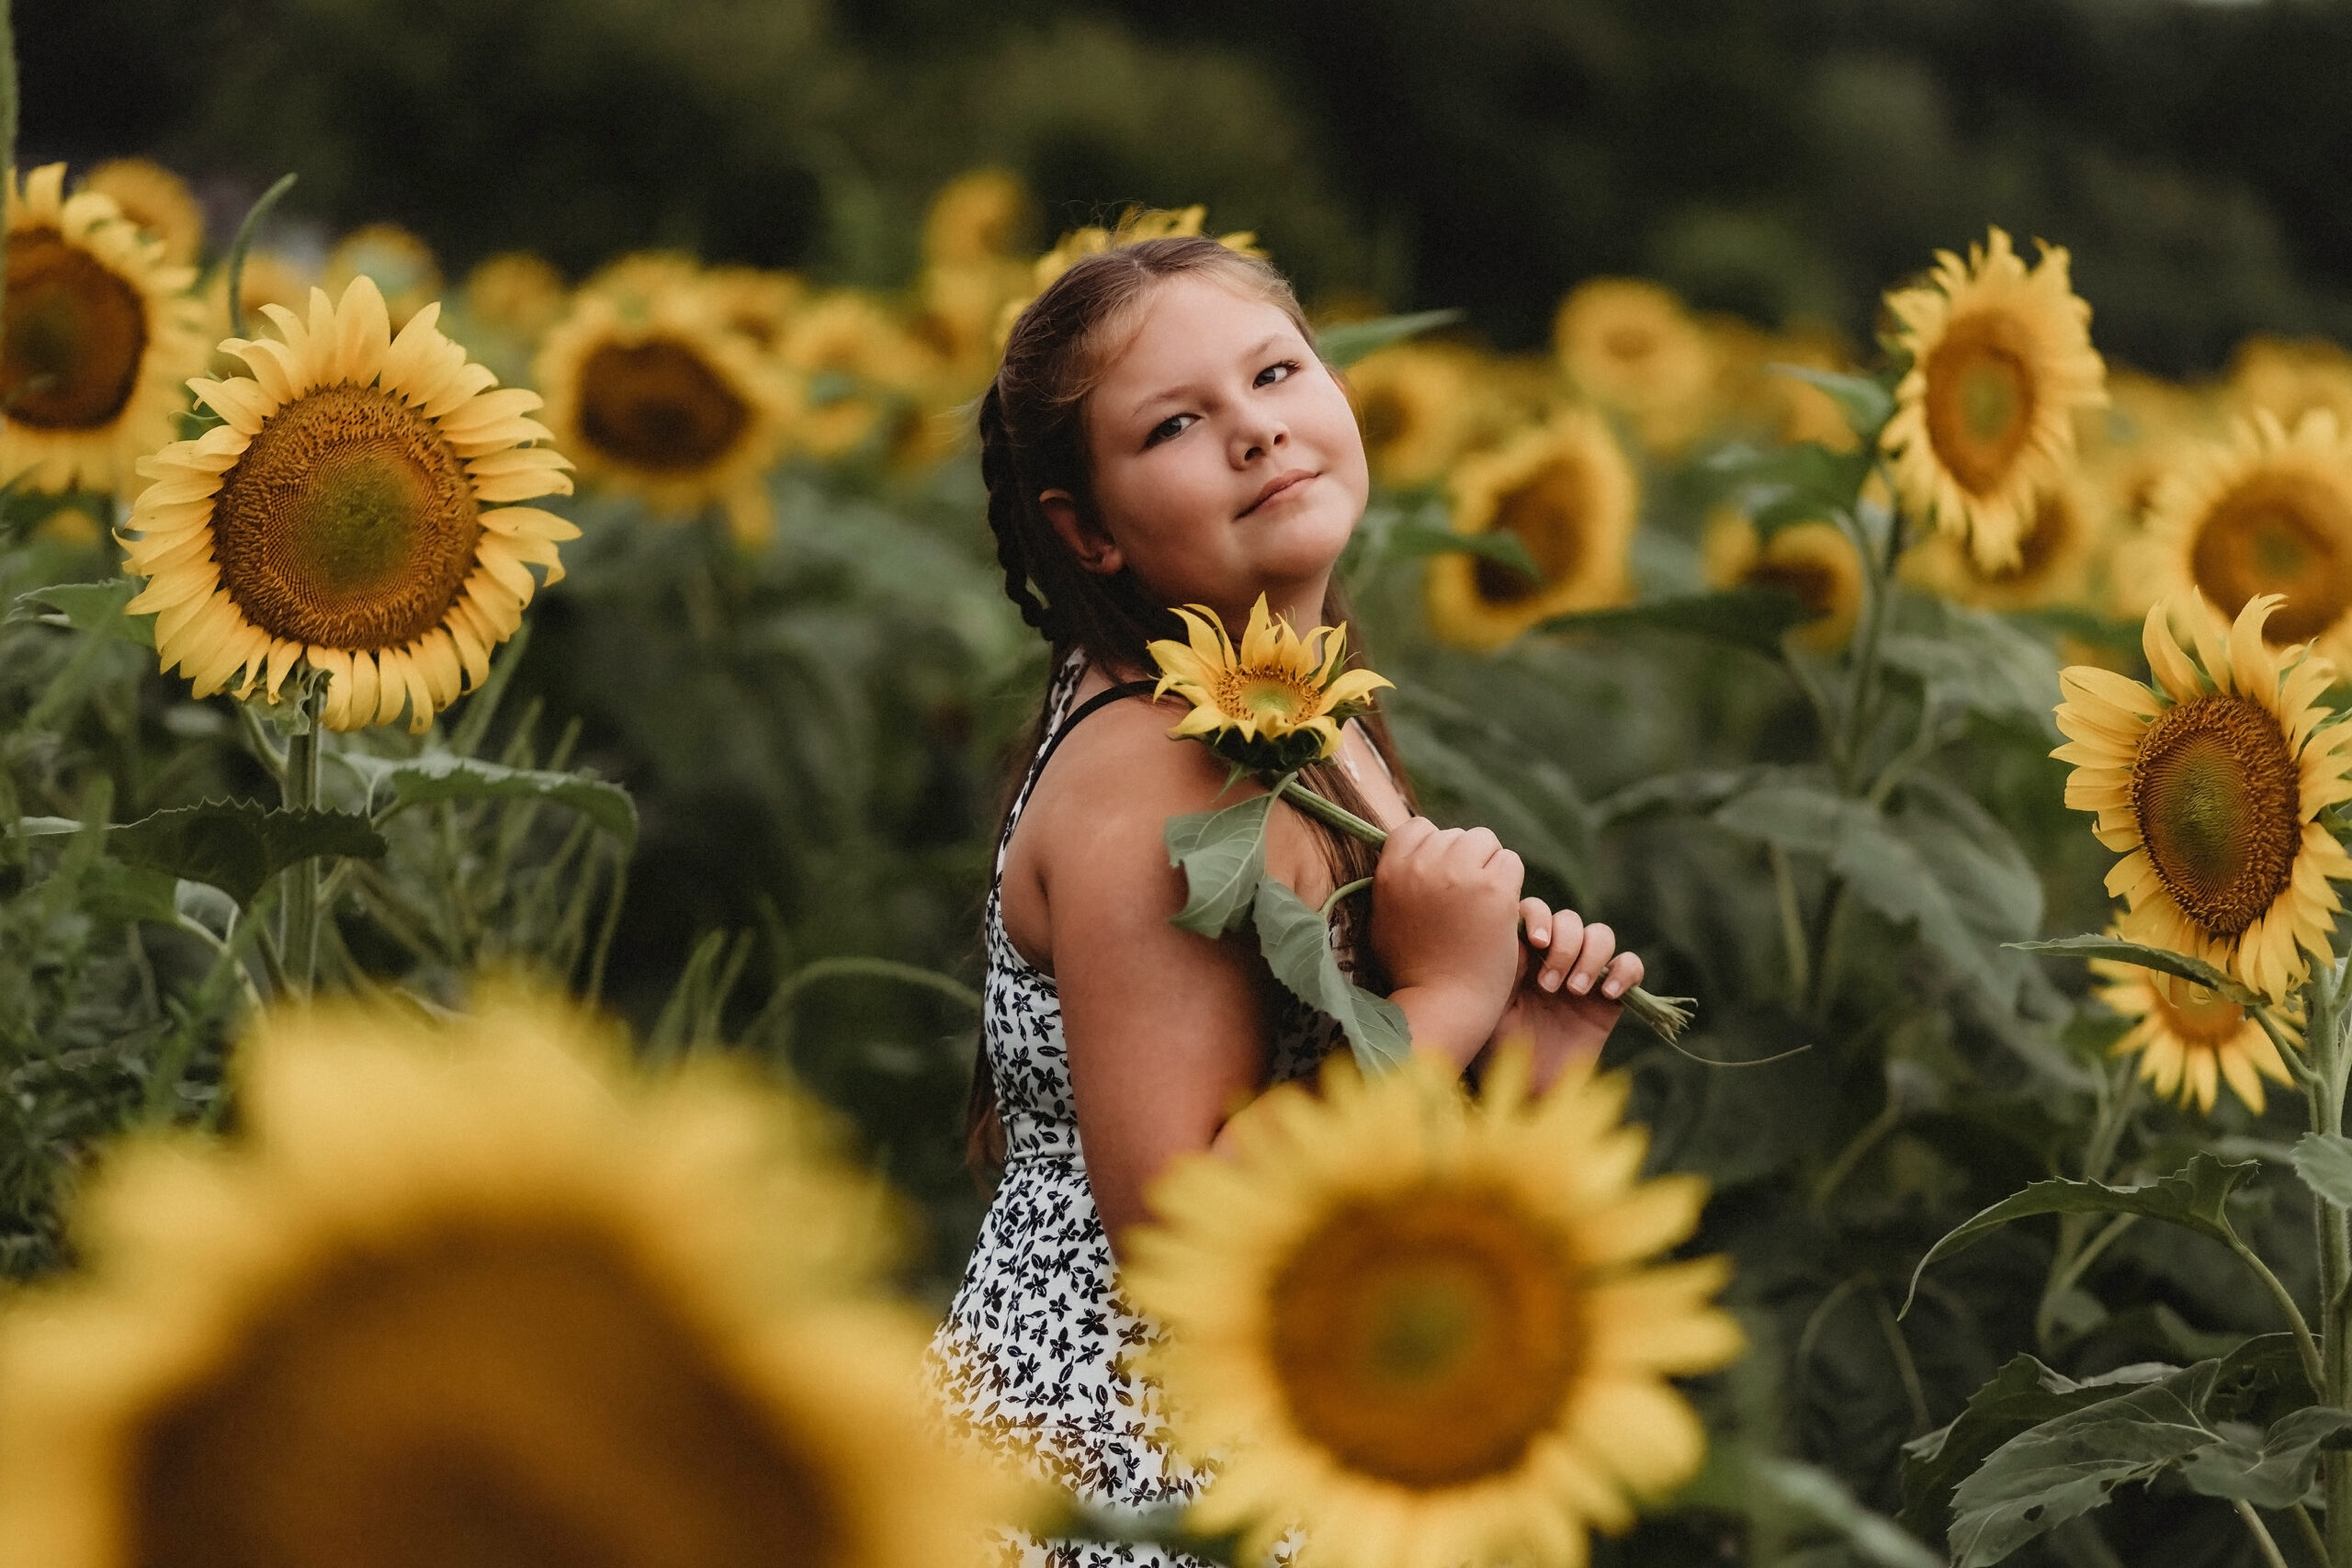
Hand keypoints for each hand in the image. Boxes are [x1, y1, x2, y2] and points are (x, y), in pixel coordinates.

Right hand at [1370, 817, 1524, 1062]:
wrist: (1441, 1002)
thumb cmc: (1412, 969)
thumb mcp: (1384, 919)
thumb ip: (1394, 883)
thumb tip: (1406, 858)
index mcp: (1391, 870)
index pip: (1419, 828)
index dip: (1434, 849)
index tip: (1441, 879)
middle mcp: (1423, 866)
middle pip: (1456, 834)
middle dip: (1464, 860)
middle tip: (1465, 899)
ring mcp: (1459, 875)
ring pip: (1485, 841)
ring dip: (1489, 867)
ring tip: (1483, 904)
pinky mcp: (1494, 890)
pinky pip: (1510, 862)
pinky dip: (1510, 883)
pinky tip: (1501, 912)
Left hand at [1494, 897, 1644, 1083]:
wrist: (1525, 1088)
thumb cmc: (1498, 1047)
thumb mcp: (1493, 1003)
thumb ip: (1505, 966)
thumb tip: (1521, 935)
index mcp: (1522, 953)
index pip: (1536, 911)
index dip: (1540, 917)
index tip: (1536, 943)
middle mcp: (1554, 958)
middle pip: (1571, 919)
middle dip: (1564, 946)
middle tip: (1549, 986)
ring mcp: (1584, 975)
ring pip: (1601, 935)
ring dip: (1591, 957)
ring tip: (1575, 991)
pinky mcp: (1610, 998)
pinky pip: (1630, 965)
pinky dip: (1624, 971)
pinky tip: (1607, 994)